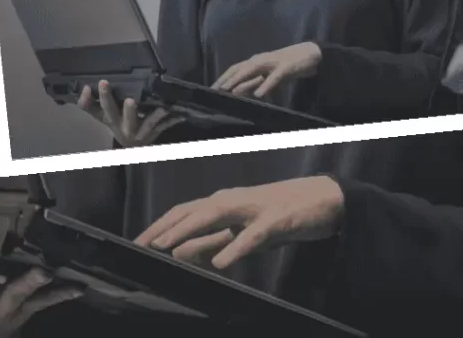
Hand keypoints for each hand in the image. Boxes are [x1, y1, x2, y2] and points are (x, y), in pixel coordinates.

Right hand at [76, 80, 181, 146]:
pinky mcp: (155, 133)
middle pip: (126, 119)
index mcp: (112, 120)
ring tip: (163, 108)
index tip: (102, 82)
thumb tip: (84, 89)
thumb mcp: (102, 115)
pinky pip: (165, 126)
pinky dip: (173, 120)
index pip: (102, 108)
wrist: (131, 146)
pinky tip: (181, 114)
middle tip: (130, 100)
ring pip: (149, 124)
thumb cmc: (116, 123)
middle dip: (128, 111)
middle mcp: (126, 127)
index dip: (102, 97)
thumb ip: (90, 103)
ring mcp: (142, 132)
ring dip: (155, 116)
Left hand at [134, 177, 343, 269]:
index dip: (160, 226)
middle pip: (193, 210)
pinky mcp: (277, 220)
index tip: (137, 243)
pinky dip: (235, 247)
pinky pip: (253, 235)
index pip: (184, 212)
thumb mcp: (240, 233)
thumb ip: (211, 241)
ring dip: (189, 230)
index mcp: (224, 202)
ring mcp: (255, 208)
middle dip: (165, 228)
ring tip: (166, 248)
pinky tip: (221, 262)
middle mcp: (234, 200)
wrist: (325, 200)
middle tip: (140, 246)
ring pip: (216, 214)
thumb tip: (178, 252)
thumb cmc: (281, 215)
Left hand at [212, 42, 321, 98]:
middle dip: (226, 79)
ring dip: (240, 80)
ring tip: (229, 90)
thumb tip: (236, 92)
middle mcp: (261, 60)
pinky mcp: (285, 68)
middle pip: (240, 68)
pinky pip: (274, 78)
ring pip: (252, 70)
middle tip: (215, 90)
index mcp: (256, 61)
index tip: (212, 88)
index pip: (235, 68)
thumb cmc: (287, 66)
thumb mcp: (268, 77)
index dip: (223, 77)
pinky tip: (259, 94)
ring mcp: (272, 63)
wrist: (310, 55)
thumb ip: (254, 83)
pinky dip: (265, 86)